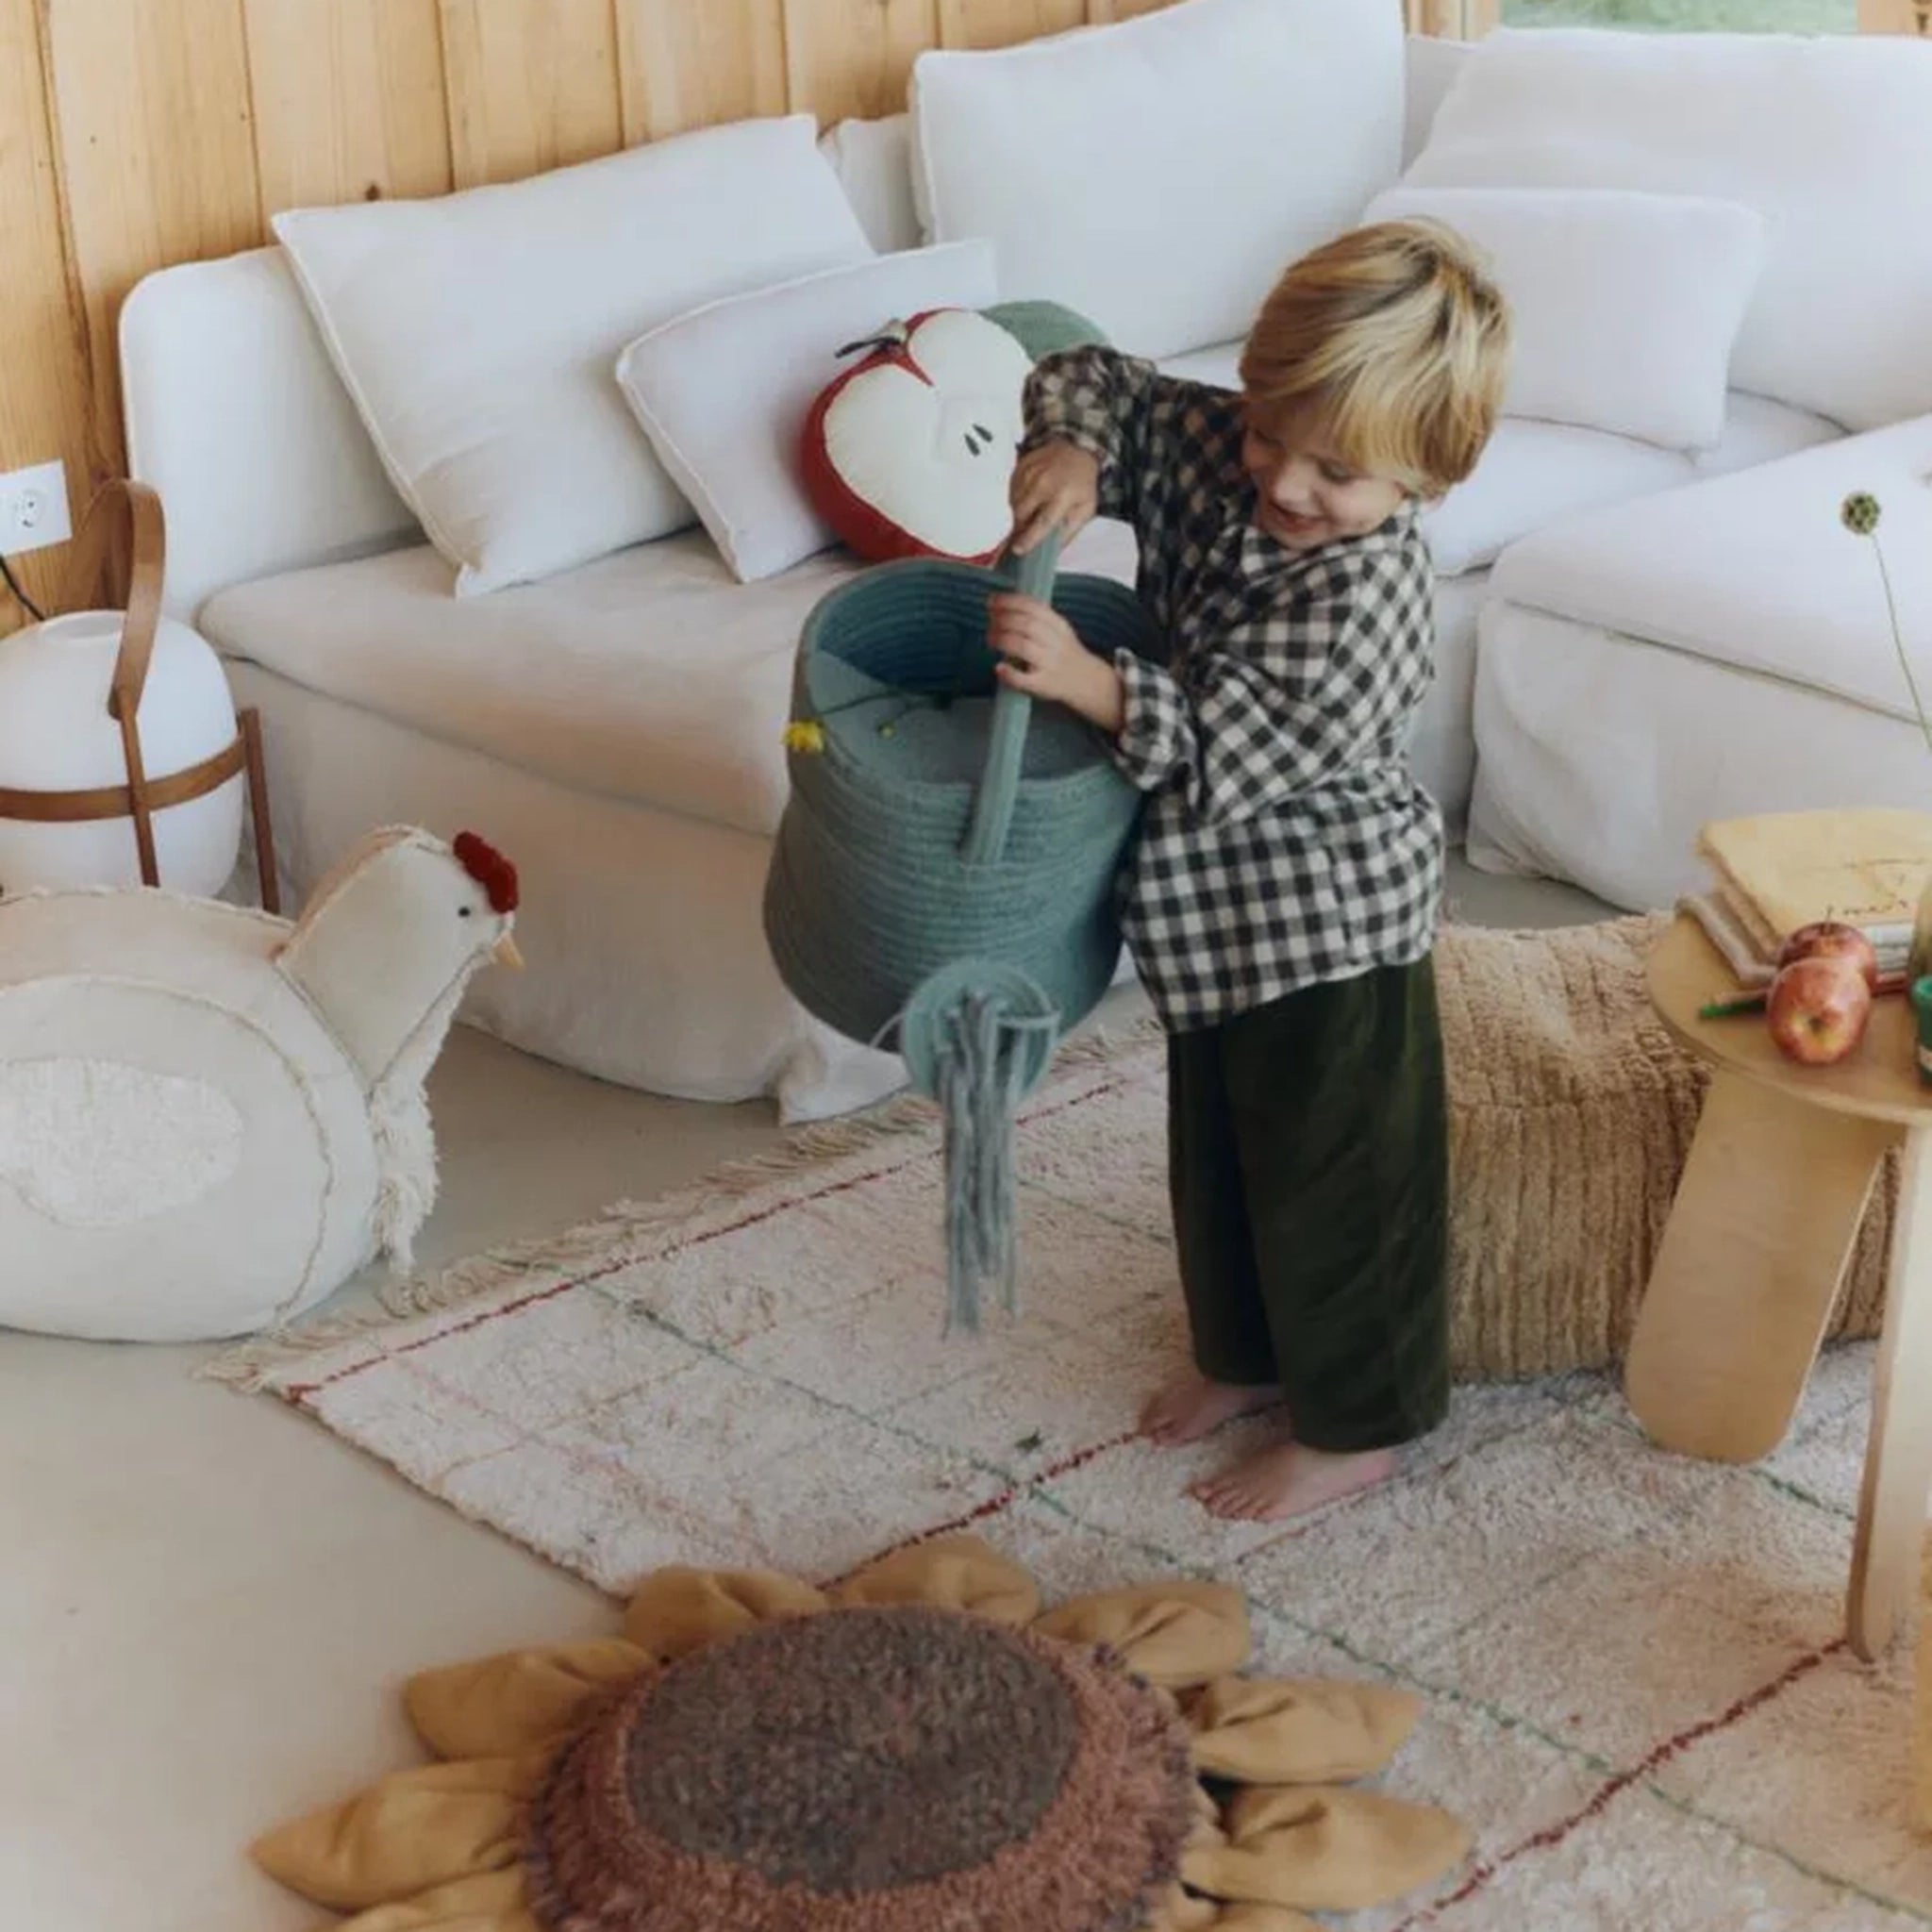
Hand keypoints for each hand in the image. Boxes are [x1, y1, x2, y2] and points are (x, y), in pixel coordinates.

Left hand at [988, 593, 1125, 733]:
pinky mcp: (1043, 685)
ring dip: (1001, 640)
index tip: (993, 602)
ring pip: (1023, 647)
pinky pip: (1024, 679)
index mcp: (1058, 625)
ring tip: (991, 639)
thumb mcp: (1058, 629)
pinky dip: (1009, 673)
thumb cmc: (1066, 653)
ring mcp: (1049, 664)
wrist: (1088, 681)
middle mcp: (1055, 643)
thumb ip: (1035, 617)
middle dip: (1002, 620)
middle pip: (1026, 624)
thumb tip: (1000, 607)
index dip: (1009, 602)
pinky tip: (999, 668)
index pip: (1033, 607)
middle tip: (991, 623)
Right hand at [1008, 441, 1099, 554]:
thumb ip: (1069, 531)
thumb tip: (1053, 551)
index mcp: (1063, 496)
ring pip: (1014, 504)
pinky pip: (1011, 492)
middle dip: (1020, 528)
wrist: (1076, 449)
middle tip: (1025, 532)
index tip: (1018, 550)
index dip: (1029, 538)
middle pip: (1022, 515)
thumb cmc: (1082, 482)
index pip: (1042, 522)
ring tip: (1033, 510)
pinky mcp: (1020, 468)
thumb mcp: (1085, 509)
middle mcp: (1043, 483)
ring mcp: (1029, 473)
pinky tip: (1030, 496)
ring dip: (1019, 514)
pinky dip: (1017, 499)